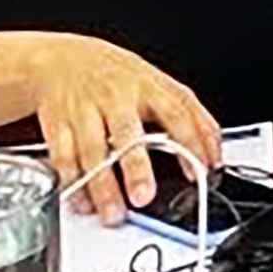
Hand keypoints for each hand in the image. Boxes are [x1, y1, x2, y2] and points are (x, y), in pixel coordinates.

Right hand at [20, 32, 221, 220]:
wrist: (58, 59)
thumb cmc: (115, 77)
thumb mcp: (155, 82)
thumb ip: (187, 112)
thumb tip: (215, 147)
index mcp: (147, 85)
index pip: (176, 111)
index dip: (191, 140)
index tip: (200, 170)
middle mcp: (116, 97)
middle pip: (127, 133)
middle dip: (136, 168)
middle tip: (144, 197)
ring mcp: (85, 109)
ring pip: (92, 150)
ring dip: (102, 186)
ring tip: (113, 212)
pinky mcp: (57, 123)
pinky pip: (62, 156)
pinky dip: (71, 182)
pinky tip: (82, 201)